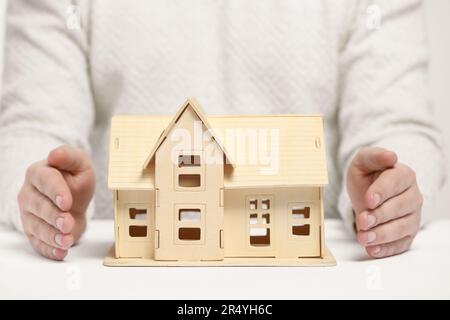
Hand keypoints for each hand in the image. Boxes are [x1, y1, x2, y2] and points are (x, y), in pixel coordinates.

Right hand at [18, 145, 95, 260]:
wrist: (73, 197)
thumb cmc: (74, 178)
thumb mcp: (79, 164)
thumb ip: (70, 156)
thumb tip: (55, 155)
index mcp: (39, 173)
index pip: (45, 181)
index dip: (55, 191)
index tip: (66, 201)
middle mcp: (29, 194)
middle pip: (38, 206)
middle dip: (53, 217)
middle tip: (67, 223)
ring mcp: (30, 215)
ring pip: (37, 227)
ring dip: (52, 236)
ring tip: (66, 240)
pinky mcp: (34, 232)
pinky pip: (38, 243)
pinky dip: (49, 250)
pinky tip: (61, 252)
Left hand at [347, 147, 422, 257]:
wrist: (369, 193)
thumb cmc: (368, 176)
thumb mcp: (363, 162)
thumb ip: (373, 156)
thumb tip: (391, 156)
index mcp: (404, 175)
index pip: (395, 183)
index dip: (382, 192)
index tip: (369, 200)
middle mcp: (412, 196)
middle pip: (400, 208)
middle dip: (380, 216)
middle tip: (363, 220)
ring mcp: (412, 216)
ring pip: (402, 228)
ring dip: (382, 235)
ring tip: (364, 237)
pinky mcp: (407, 233)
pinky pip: (401, 244)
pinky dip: (387, 249)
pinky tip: (373, 250)